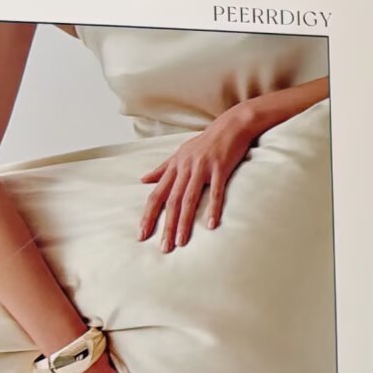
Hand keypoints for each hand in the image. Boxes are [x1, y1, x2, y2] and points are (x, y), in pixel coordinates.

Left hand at [139, 103, 256, 251]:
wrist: (231, 125)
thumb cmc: (207, 141)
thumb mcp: (180, 153)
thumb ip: (162, 168)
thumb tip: (143, 179)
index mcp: (174, 167)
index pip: (156, 195)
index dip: (148, 215)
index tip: (141, 235)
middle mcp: (184, 168)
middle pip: (171, 201)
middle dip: (166, 226)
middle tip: (163, 247)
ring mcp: (202, 168)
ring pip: (189, 199)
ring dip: (184, 222)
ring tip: (181, 242)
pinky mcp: (220, 168)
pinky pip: (215, 191)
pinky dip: (212, 208)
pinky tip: (211, 225)